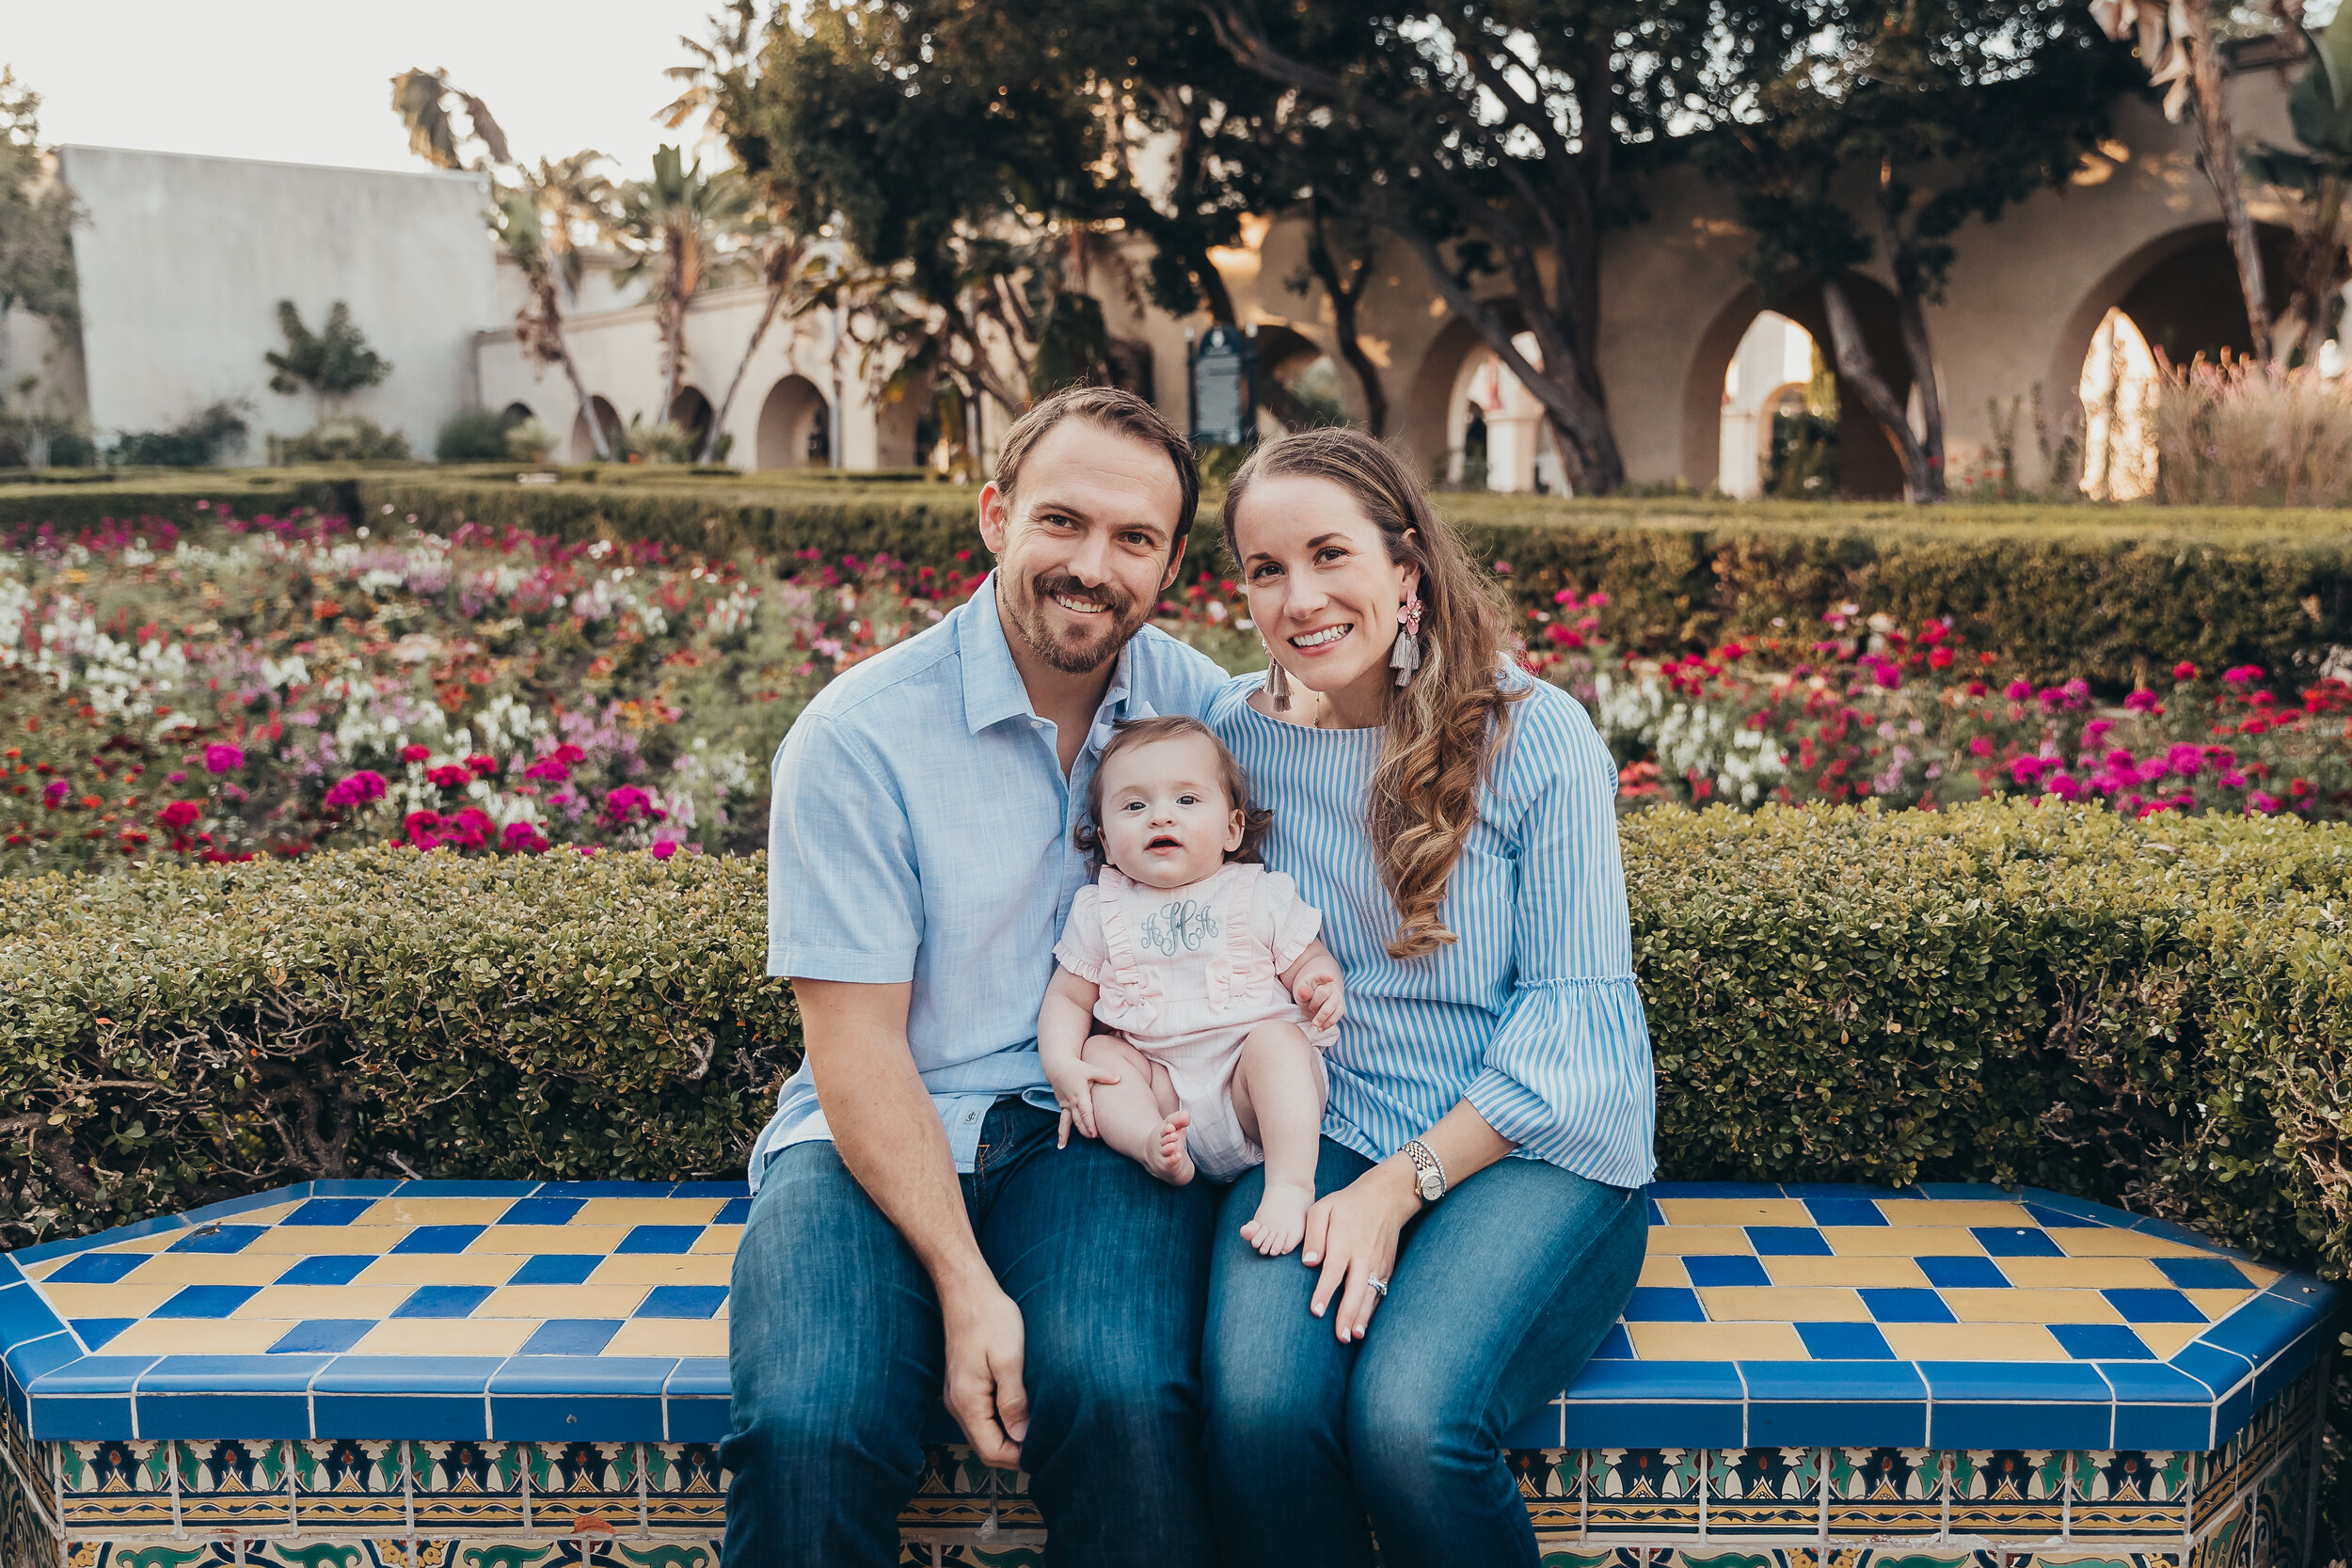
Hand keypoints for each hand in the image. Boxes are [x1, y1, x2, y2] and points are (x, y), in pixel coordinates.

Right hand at [941, 1281, 1028, 1468]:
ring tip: (1040, 1428)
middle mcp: (958, 1405)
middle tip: (1049, 1443)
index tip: (1045, 1452)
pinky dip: (1004, 1421)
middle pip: (986, 1446)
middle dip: (1015, 1451)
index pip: (990, 1451)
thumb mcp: (1009, 1358)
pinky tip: (1024, 1410)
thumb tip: (1022, 1437)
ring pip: (985, 1433)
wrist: (967, 1291)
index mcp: (967, 1402)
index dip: (1018, 1458)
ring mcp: (959, 1396)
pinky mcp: (965, 1386)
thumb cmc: (990, 1318)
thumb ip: (1014, 1400)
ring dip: (1010, 1436)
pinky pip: (983, 1416)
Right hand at [1046, 1055, 1122, 1146]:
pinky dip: (1062, 1130)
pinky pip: (1062, 1120)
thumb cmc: (1075, 1067)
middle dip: (1086, 1131)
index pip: (1085, 1113)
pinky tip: (1061, 1142)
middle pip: (1078, 1121)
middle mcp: (1071, 1102)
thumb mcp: (1090, 1069)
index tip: (1096, 1135)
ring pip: (1067, 1122)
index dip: (1090, 1124)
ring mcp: (1065, 1104)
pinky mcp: (1062, 1105)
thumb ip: (1105, 1075)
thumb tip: (1118, 1078)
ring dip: (1066, 1134)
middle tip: (1096, 1139)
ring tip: (1063, 1146)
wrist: (1056, 1065)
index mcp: (1080, 1095)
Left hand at [1292, 963, 1343, 1030]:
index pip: (1322, 976)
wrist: (1314, 998)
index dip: (1326, 976)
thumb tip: (1303, 991)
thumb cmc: (1306, 993)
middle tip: (1309, 1010)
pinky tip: (1321, 1028)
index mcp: (1318, 978)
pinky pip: (1337, 1015)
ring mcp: (1337, 996)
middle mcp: (1330, 985)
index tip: (1330, 977)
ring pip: (1334, 1006)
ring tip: (1314, 1025)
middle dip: (1316, 1005)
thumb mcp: (1300, 992)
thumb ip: (1302, 992)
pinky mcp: (1340, 1006)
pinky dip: (1329, 1023)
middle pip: (1325, 994)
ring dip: (1324, 1017)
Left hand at [1300, 1156, 1419, 1342]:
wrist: (1386, 1197)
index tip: (1316, 1311)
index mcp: (1344, 1240)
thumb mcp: (1323, 1208)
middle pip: (1356, 1288)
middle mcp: (1364, 1255)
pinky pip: (1380, 1292)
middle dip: (1348, 1314)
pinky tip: (1364, 1325)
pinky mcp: (1387, 1267)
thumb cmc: (1347, 1203)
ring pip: (1370, 1294)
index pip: (1333, 1271)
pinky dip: (1373, 1309)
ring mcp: (1378, 1263)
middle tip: (1340, 1336)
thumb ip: (1313, 1234)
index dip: (1325, 1292)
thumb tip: (1308, 1262)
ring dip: (1362, 1317)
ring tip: (1353, 1337)